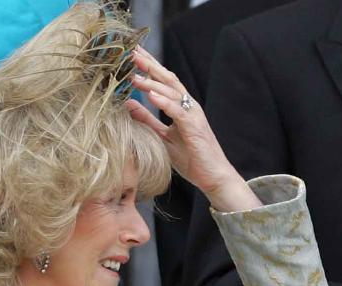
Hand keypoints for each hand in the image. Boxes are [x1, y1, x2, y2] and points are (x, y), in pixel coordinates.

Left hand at [125, 46, 260, 212]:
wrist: (212, 176)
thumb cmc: (190, 158)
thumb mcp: (162, 136)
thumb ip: (147, 120)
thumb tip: (129, 104)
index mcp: (181, 107)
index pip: (163, 81)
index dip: (149, 67)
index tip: (132, 54)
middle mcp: (188, 106)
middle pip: (168, 80)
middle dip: (150, 66)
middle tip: (132, 52)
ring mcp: (193, 115)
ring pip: (171, 93)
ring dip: (152, 82)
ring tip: (134, 74)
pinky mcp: (194, 127)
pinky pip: (178, 111)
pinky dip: (164, 101)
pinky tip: (151, 94)